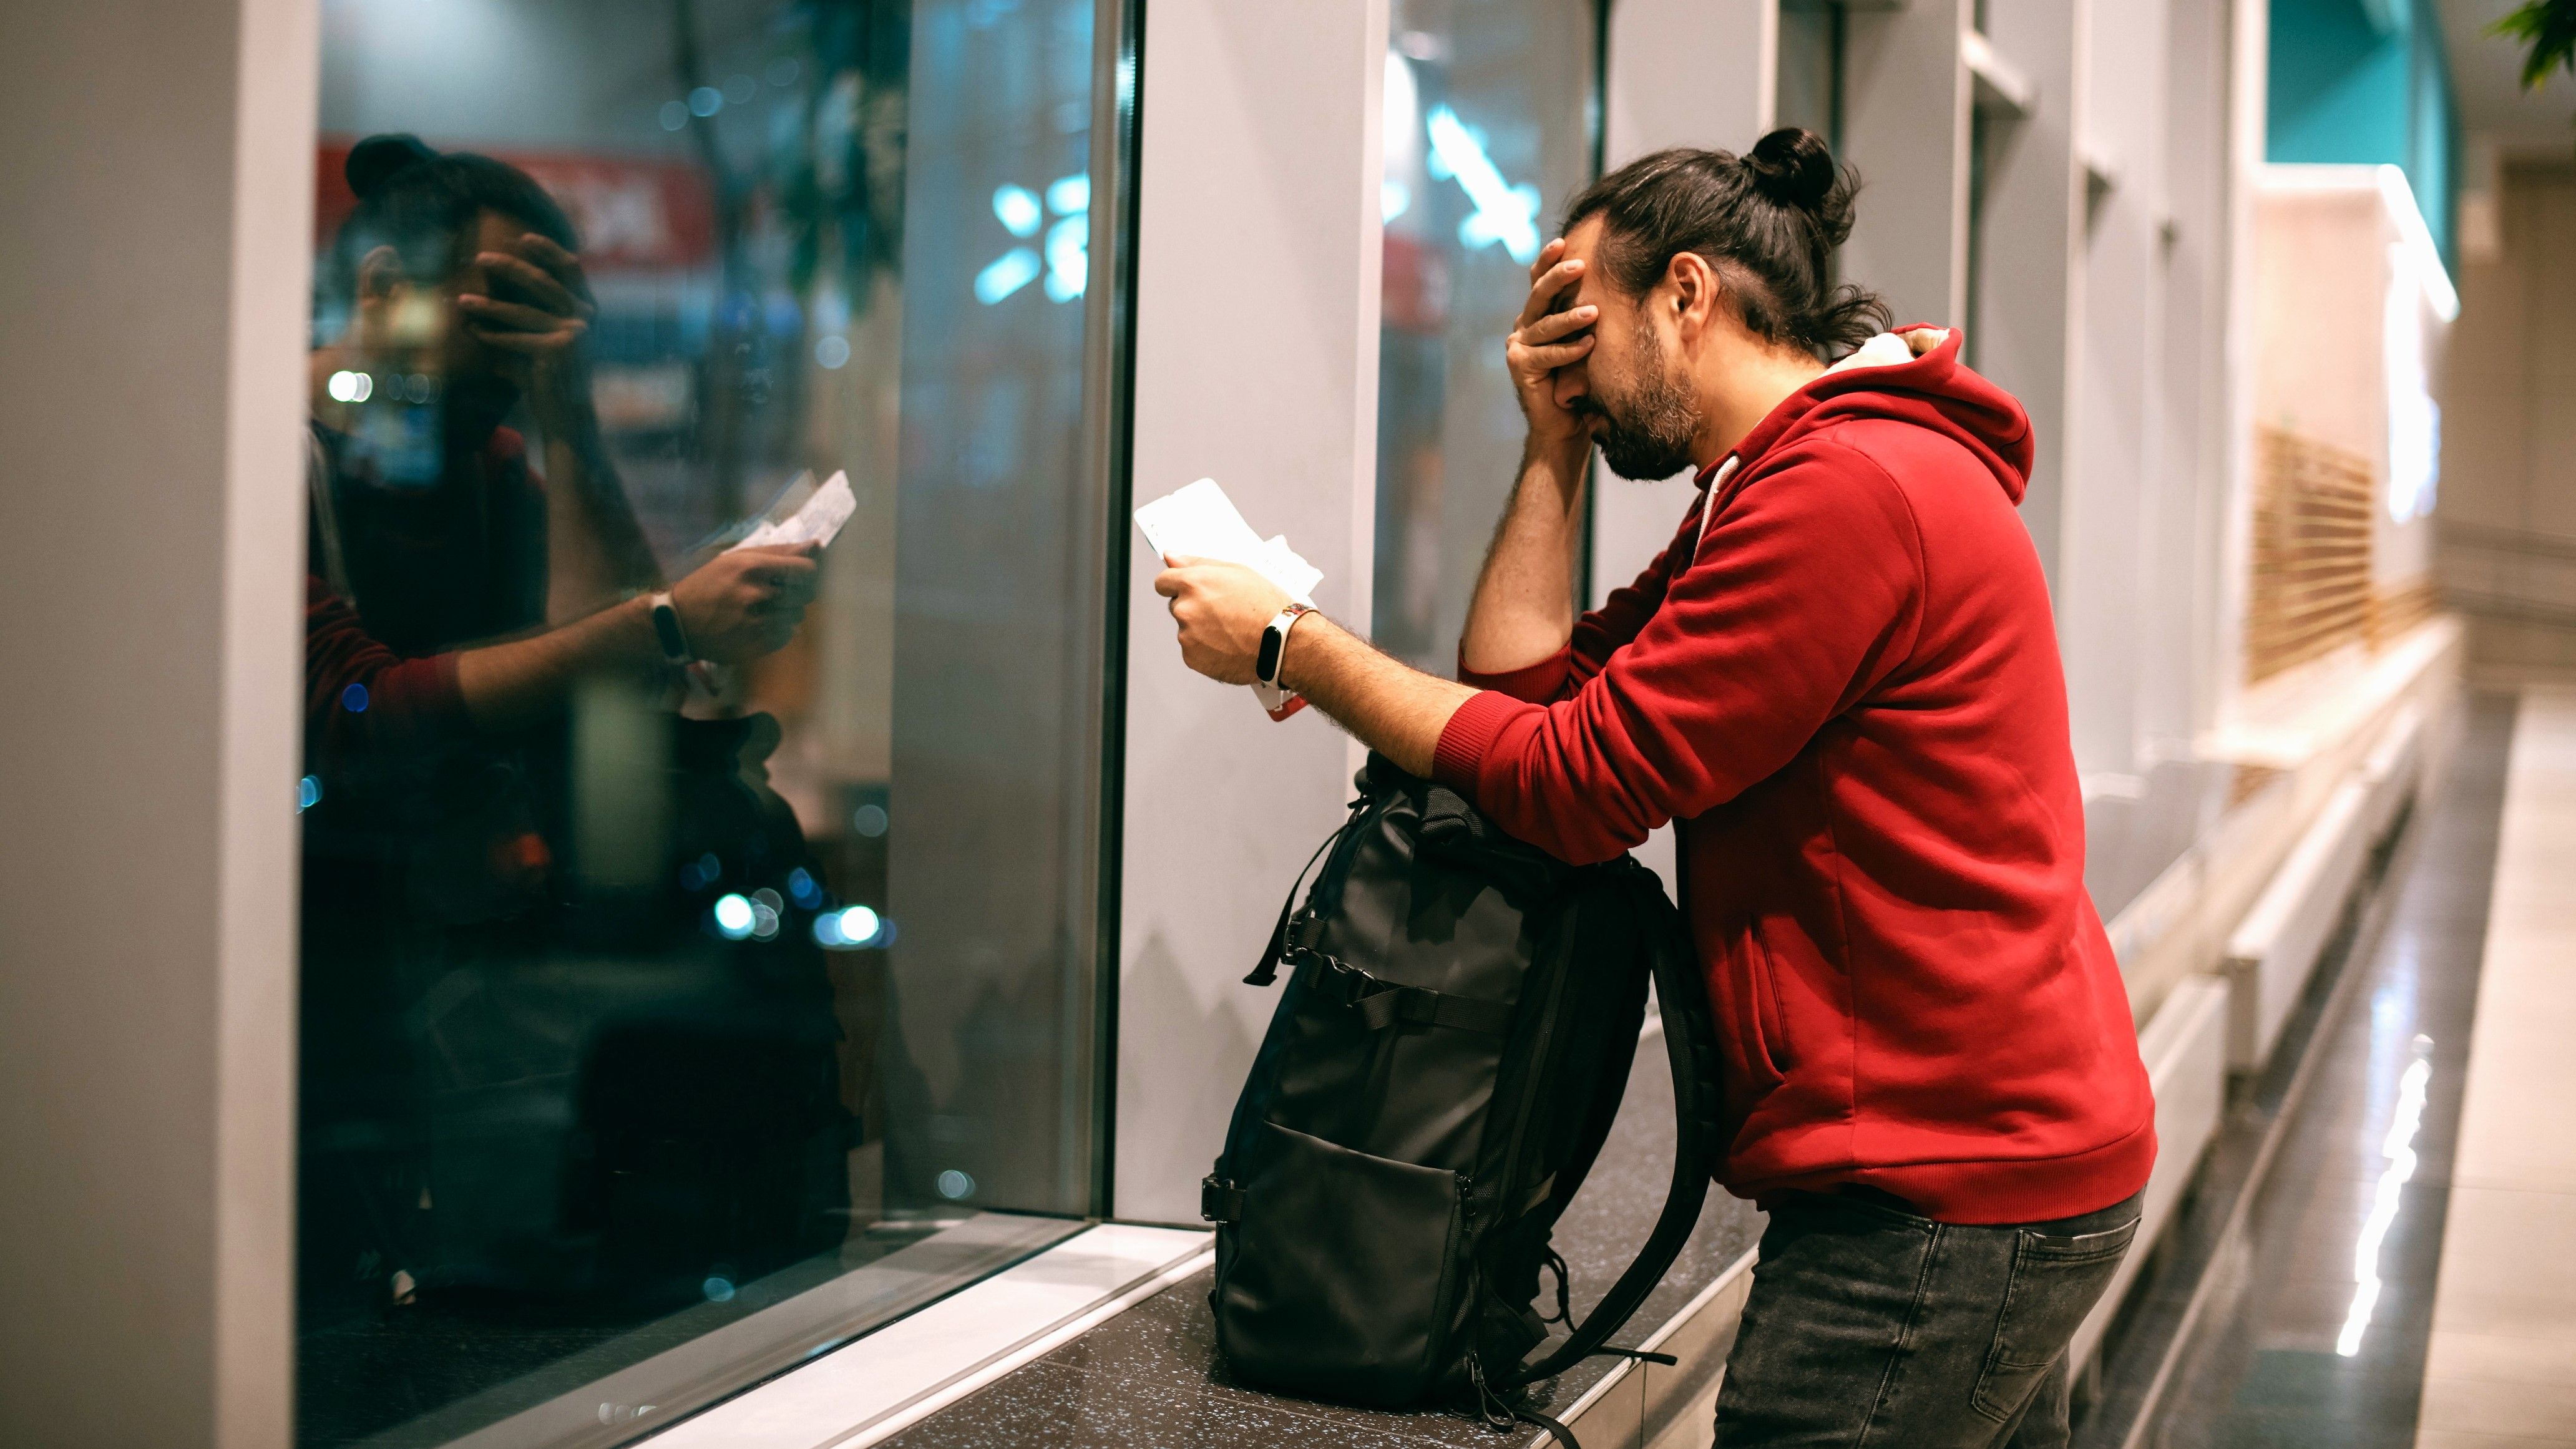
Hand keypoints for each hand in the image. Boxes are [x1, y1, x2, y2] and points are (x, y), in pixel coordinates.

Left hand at [458, 232, 597, 435]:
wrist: (569, 418)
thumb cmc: (553, 378)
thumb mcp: (547, 338)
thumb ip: (533, 311)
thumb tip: (495, 280)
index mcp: (588, 310)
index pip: (570, 268)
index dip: (548, 250)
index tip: (522, 238)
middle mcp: (586, 318)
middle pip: (542, 282)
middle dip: (509, 267)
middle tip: (480, 258)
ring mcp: (574, 333)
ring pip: (522, 312)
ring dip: (488, 305)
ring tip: (462, 300)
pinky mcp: (557, 350)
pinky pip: (514, 338)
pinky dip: (490, 335)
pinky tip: (471, 330)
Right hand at [672, 545, 818, 663]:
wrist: (679, 622)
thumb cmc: (710, 583)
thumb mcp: (739, 558)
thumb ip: (780, 551)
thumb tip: (816, 545)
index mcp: (752, 568)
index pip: (806, 570)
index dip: (806, 572)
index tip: (797, 574)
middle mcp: (757, 595)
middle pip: (806, 595)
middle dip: (797, 592)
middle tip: (776, 592)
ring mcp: (757, 623)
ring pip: (797, 617)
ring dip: (786, 612)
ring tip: (762, 609)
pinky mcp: (757, 645)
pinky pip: (786, 636)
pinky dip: (778, 630)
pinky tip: (757, 624)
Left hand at [1153, 556, 1290, 685]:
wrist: (1284, 643)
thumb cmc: (1267, 605)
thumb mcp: (1238, 571)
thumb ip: (1198, 563)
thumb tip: (1169, 556)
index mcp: (1194, 583)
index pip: (1163, 582)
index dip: (1176, 585)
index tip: (1189, 590)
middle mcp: (1185, 608)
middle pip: (1177, 605)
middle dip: (1195, 607)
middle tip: (1225, 612)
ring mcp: (1187, 635)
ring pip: (1187, 629)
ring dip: (1201, 630)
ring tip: (1232, 631)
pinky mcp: (1192, 658)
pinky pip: (1193, 650)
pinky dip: (1207, 649)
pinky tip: (1229, 646)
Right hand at [1504, 237, 1597, 454]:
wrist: (1565, 424)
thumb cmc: (1581, 381)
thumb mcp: (1584, 341)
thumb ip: (1586, 316)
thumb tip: (1616, 285)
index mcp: (1537, 316)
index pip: (1539, 282)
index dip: (1548, 261)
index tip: (1564, 242)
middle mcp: (1523, 327)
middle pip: (1538, 295)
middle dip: (1558, 277)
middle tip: (1580, 265)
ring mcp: (1518, 346)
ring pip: (1544, 325)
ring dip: (1570, 318)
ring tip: (1594, 312)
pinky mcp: (1520, 367)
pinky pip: (1546, 354)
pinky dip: (1568, 350)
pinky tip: (1588, 345)